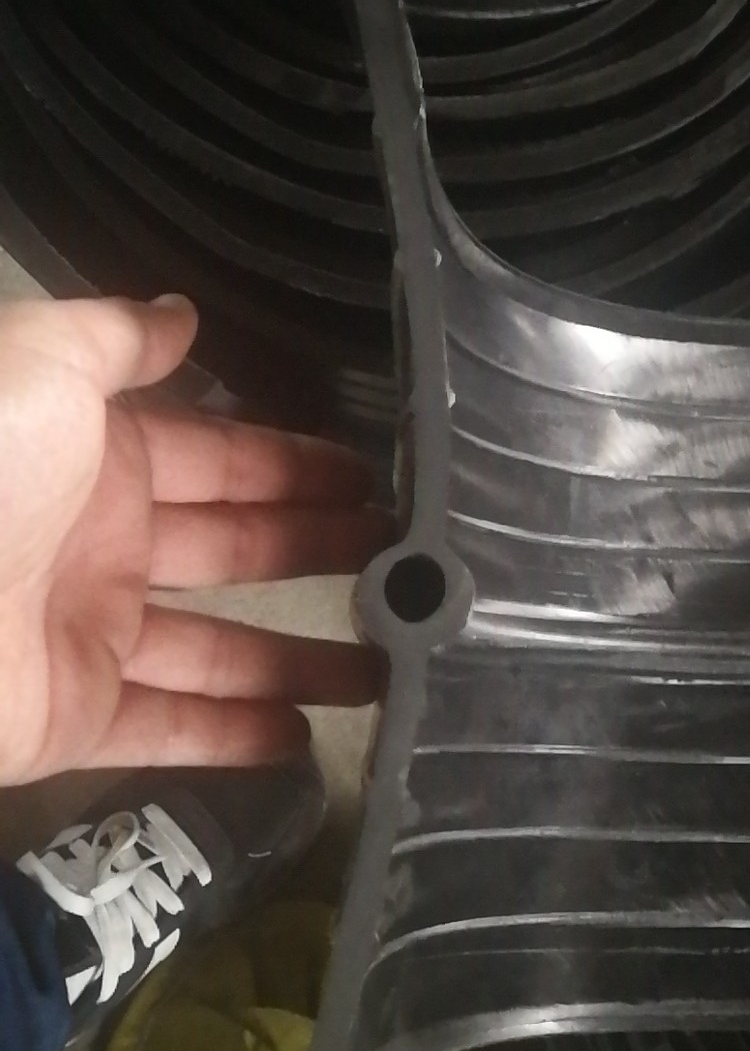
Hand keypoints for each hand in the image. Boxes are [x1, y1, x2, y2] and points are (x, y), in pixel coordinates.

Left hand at [0, 295, 392, 784]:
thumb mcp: (41, 361)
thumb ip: (118, 338)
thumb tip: (182, 312)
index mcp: (95, 453)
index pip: (222, 456)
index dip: (297, 464)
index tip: (372, 475)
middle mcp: (100, 541)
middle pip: (235, 548)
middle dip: (319, 549)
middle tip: (407, 559)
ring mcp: (89, 634)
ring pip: (220, 647)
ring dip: (303, 655)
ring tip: (393, 658)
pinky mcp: (74, 718)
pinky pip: (171, 729)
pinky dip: (238, 737)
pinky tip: (309, 737)